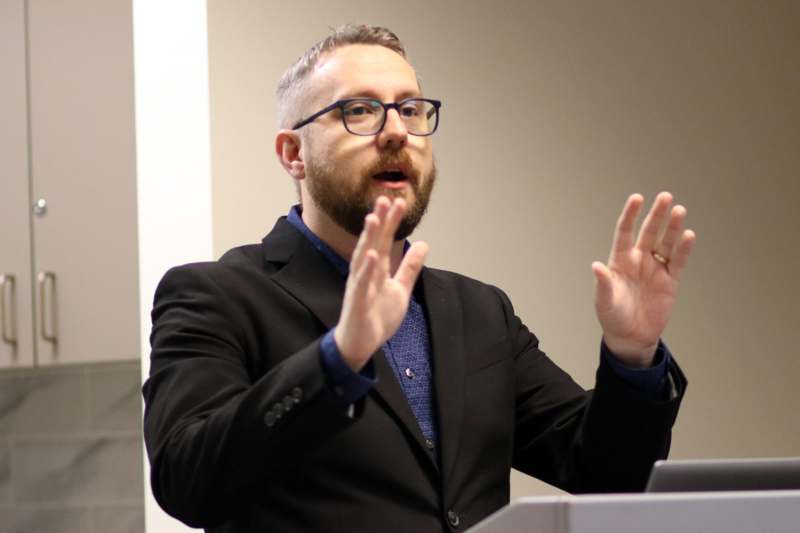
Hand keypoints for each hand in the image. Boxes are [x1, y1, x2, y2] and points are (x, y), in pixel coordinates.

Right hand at [334, 196, 428, 370]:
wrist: (361, 344)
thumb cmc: (376, 316)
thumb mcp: (400, 289)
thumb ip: (410, 268)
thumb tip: (424, 244)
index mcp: (377, 269)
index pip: (384, 240)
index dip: (392, 221)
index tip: (399, 201)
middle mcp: (366, 272)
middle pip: (373, 242)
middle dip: (379, 221)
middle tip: (385, 198)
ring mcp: (360, 286)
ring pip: (363, 257)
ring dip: (368, 238)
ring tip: (373, 218)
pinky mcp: (357, 302)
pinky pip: (362, 284)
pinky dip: (366, 270)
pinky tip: (372, 255)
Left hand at [592, 192, 695, 366]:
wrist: (630, 336)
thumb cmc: (612, 316)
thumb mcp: (604, 301)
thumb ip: (604, 283)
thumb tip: (596, 266)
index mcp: (620, 261)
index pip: (625, 232)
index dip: (631, 215)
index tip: (637, 198)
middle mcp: (639, 261)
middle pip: (649, 233)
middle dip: (656, 215)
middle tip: (665, 196)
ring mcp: (655, 270)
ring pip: (666, 243)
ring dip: (672, 228)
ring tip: (679, 210)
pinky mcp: (670, 282)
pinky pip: (678, 262)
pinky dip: (684, 249)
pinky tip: (688, 235)